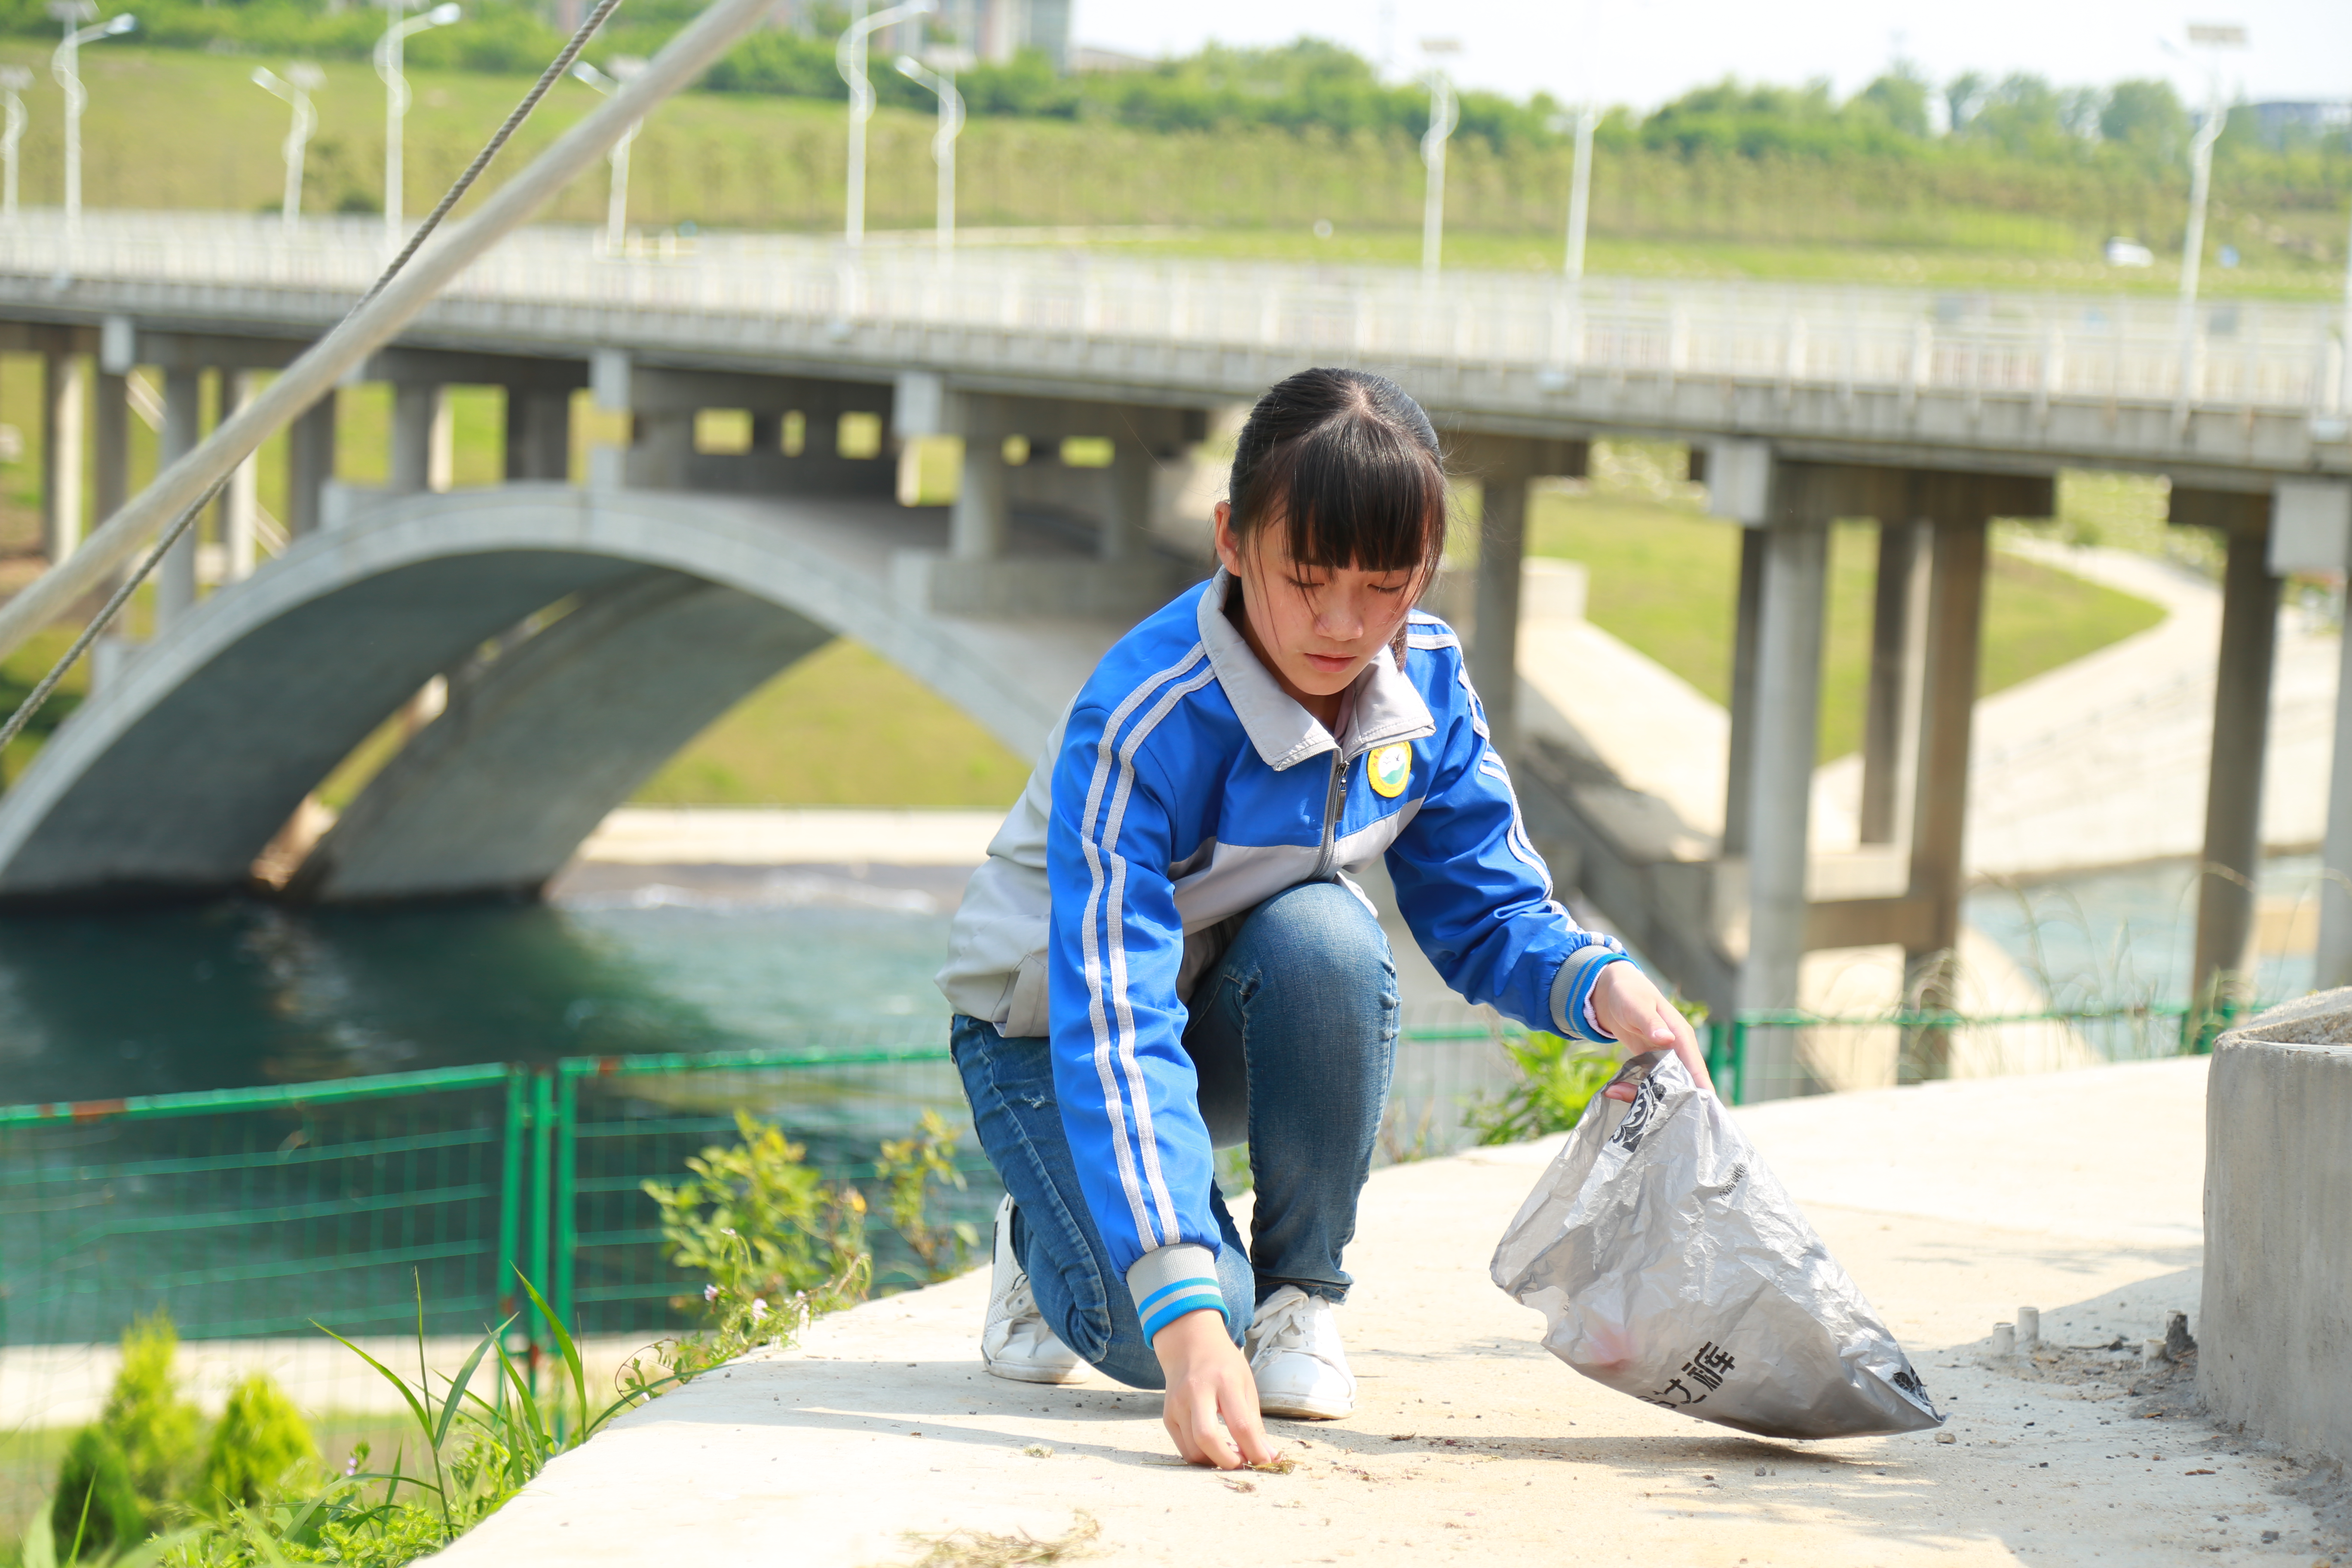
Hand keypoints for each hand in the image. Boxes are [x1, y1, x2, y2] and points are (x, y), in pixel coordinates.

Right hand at [1152, 1309, 1277, 1469]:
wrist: (1189, 1344)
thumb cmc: (1223, 1365)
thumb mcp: (1246, 1384)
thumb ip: (1255, 1422)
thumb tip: (1267, 1456)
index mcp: (1224, 1381)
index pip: (1240, 1424)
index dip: (1254, 1450)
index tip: (1264, 1461)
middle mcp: (1196, 1391)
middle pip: (1207, 1437)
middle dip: (1227, 1460)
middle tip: (1243, 1463)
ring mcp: (1177, 1404)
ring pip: (1193, 1449)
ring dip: (1214, 1461)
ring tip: (1231, 1455)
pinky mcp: (1167, 1415)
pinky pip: (1183, 1448)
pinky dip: (1201, 1456)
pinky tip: (1215, 1450)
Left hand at [1590, 962, 1715, 1099]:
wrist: (1613, 992)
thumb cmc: (1629, 994)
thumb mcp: (1638, 1006)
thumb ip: (1651, 1023)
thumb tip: (1667, 1039)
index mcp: (1681, 1037)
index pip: (1697, 1068)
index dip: (1700, 1090)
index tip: (1701, 1113)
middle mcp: (1677, 1051)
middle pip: (1681, 1084)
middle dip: (1666, 1100)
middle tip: (1643, 1111)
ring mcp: (1663, 1059)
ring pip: (1662, 1087)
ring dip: (1643, 1096)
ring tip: (1616, 1093)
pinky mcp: (1649, 1064)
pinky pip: (1647, 1083)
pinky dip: (1633, 1089)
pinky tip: (1614, 1090)